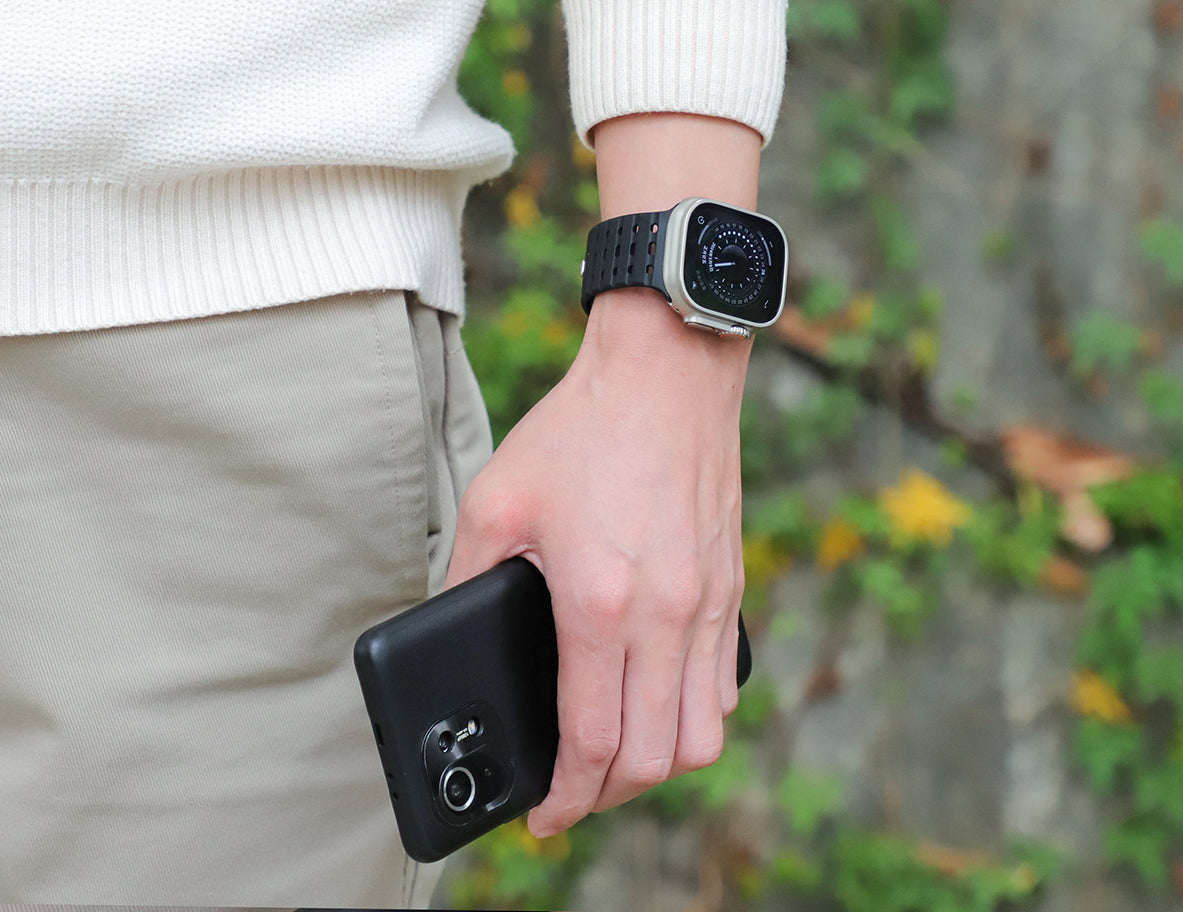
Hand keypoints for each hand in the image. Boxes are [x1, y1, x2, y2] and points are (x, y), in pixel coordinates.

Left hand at [444, 288, 749, 835]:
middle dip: (607, 797)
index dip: (564, 798)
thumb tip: (447, 625)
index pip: (593, 742)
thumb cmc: (581, 428)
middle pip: (654, 759)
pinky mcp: (731, 585)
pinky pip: (724, 683)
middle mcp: (665, 614)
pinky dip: (696, 715)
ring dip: (660, 765)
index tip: (543, 814)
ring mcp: (709, 602)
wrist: (664, 372)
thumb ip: (465, 576)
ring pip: (703, 735)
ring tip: (619, 756)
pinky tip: (661, 698)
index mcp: (599, 601)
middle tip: (572, 793)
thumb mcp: (496, 499)